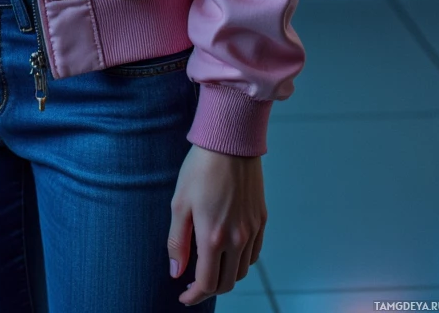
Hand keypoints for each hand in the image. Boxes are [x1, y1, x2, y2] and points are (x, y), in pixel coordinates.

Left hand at [168, 143, 265, 304]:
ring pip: (242, 270)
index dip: (194, 295)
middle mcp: (237, 239)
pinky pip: (254, 253)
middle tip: (193, 284)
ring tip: (209, 267)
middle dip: (209, 289)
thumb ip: (177, 242)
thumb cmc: (200, 169)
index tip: (183, 296)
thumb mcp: (179, 204)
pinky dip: (241, 261)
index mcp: (213, 237)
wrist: (230, 141)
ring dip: (225, 276)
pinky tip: (227, 251)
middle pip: (227, 283)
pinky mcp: (261, 220)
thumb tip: (176, 272)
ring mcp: (252, 230)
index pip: (207, 283)